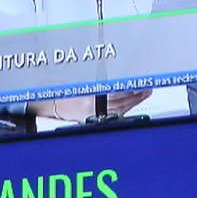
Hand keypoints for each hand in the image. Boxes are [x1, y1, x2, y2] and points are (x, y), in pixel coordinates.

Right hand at [36, 88, 153, 121]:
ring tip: (143, 94)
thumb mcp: (80, 82)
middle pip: (121, 100)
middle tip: (147, 88)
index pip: (117, 91)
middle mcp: (92, 105)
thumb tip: (119, 78)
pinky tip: (131, 104)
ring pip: (119, 108)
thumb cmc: (62, 93)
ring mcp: (93, 114)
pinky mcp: (92, 119)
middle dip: (136, 94)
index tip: (141, 83)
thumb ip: (99, 81)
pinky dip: (125, 109)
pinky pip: (113, 114)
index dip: (131, 88)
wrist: (49, 106)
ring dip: (133, 102)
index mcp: (90, 95)